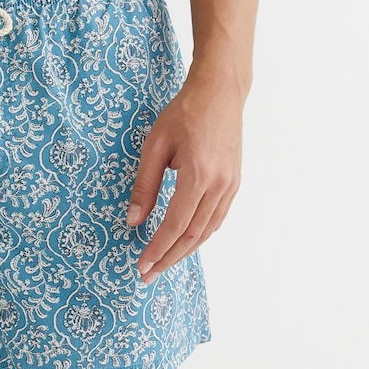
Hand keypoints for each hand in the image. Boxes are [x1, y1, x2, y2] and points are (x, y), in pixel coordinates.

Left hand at [125, 65, 243, 282]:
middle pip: (193, 235)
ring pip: (207, 230)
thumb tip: (133, 220)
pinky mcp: (234, 183)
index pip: (175, 224)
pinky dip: (199, 235)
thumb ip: (145, 184)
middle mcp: (219, 185)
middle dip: (169, 258)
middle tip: (148, 275)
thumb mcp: (155, 144)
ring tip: (163, 262)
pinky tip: (184, 241)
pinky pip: (216, 218)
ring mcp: (231, 185)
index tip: (142, 265)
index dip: (158, 248)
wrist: (219, 93)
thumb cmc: (183, 113)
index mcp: (198, 174)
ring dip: (184, 251)